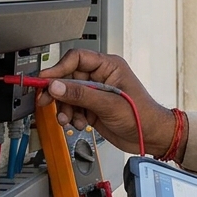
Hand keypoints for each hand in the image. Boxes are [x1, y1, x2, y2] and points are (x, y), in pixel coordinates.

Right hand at [33, 49, 181, 157]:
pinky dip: (72, 117)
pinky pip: (73, 108)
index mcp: (109, 66)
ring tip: (68, 119)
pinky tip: (80, 123)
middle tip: (45, 101)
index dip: (58, 68)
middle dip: (58, 93)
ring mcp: (96, 93)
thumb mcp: (109, 104)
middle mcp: (101, 77)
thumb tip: (57, 86)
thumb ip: (81, 94)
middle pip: (68, 78)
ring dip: (65, 108)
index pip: (76, 59)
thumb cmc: (143, 116)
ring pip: (68, 95)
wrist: (151, 137)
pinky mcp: (93, 107)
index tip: (44, 80)